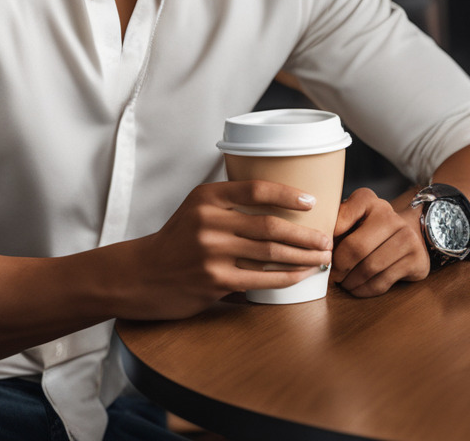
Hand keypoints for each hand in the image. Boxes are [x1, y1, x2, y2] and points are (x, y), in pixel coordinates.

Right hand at [123, 180, 333, 319]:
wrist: (142, 274)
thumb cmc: (176, 241)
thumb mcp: (196, 209)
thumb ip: (229, 206)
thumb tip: (278, 208)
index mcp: (207, 196)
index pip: (256, 189)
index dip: (288, 194)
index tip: (312, 202)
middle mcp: (209, 220)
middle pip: (269, 224)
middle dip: (305, 233)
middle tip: (326, 238)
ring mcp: (211, 251)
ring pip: (270, 251)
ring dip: (302, 256)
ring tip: (321, 257)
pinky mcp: (214, 280)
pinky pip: (260, 278)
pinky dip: (286, 277)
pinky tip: (300, 275)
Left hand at [330, 187, 429, 296]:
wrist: (411, 232)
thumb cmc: (371, 227)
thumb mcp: (352, 217)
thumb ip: (335, 223)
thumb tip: (316, 242)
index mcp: (369, 200)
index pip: (343, 217)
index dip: (328, 239)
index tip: (321, 251)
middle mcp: (391, 216)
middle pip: (357, 248)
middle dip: (339, 266)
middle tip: (331, 275)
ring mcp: (407, 238)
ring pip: (370, 268)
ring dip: (351, 281)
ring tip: (343, 283)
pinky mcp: (416, 260)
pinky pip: (383, 281)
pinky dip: (364, 289)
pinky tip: (356, 287)